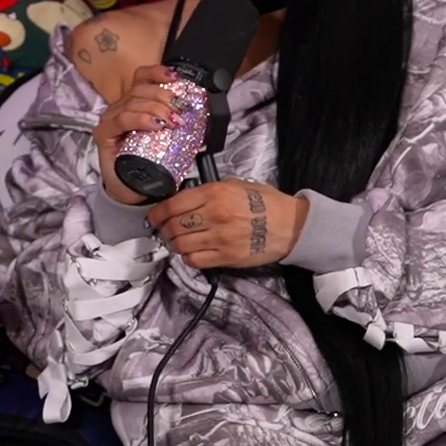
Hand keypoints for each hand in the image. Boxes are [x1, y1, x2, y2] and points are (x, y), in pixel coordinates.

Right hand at [93, 64, 181, 205]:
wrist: (131, 192)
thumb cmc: (148, 164)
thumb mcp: (166, 140)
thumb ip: (177, 126)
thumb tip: (200, 116)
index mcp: (134, 105)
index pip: (142, 78)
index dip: (158, 73)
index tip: (177, 78)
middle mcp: (119, 109)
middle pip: (140, 89)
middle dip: (165, 96)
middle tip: (182, 110)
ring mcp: (110, 121)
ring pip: (132, 102)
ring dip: (157, 109)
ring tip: (173, 122)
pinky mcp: (104, 136)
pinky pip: (122, 120)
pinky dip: (140, 119)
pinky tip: (154, 125)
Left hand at [147, 178, 309, 269]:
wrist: (291, 225)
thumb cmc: (265, 203)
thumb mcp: (236, 185)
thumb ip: (208, 190)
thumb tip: (184, 198)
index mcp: (214, 193)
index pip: (172, 205)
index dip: (157, 213)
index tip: (153, 217)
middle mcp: (215, 215)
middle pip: (174, 226)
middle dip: (162, 230)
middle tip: (162, 230)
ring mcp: (221, 238)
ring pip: (181, 245)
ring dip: (173, 244)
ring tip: (175, 241)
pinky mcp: (228, 257)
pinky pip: (196, 260)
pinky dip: (187, 257)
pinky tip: (190, 252)